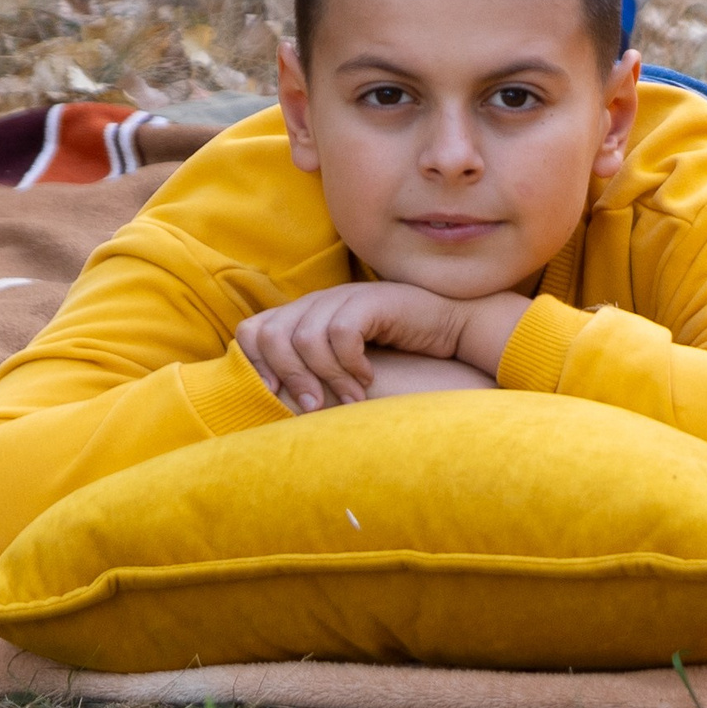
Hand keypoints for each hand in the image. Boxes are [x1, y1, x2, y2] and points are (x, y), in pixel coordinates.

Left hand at [238, 282, 524, 414]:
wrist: (454, 329)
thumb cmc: (401, 357)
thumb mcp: (346, 368)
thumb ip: (313, 377)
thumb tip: (276, 409)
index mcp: (306, 315)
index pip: (252, 330)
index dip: (253, 363)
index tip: (275, 398)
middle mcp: (319, 302)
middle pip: (271, 334)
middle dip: (288, 376)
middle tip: (314, 407)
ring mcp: (345, 298)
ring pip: (305, 337)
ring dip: (325, 376)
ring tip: (348, 400)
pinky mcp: (371, 300)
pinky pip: (342, 333)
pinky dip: (350, 362)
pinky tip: (368, 378)